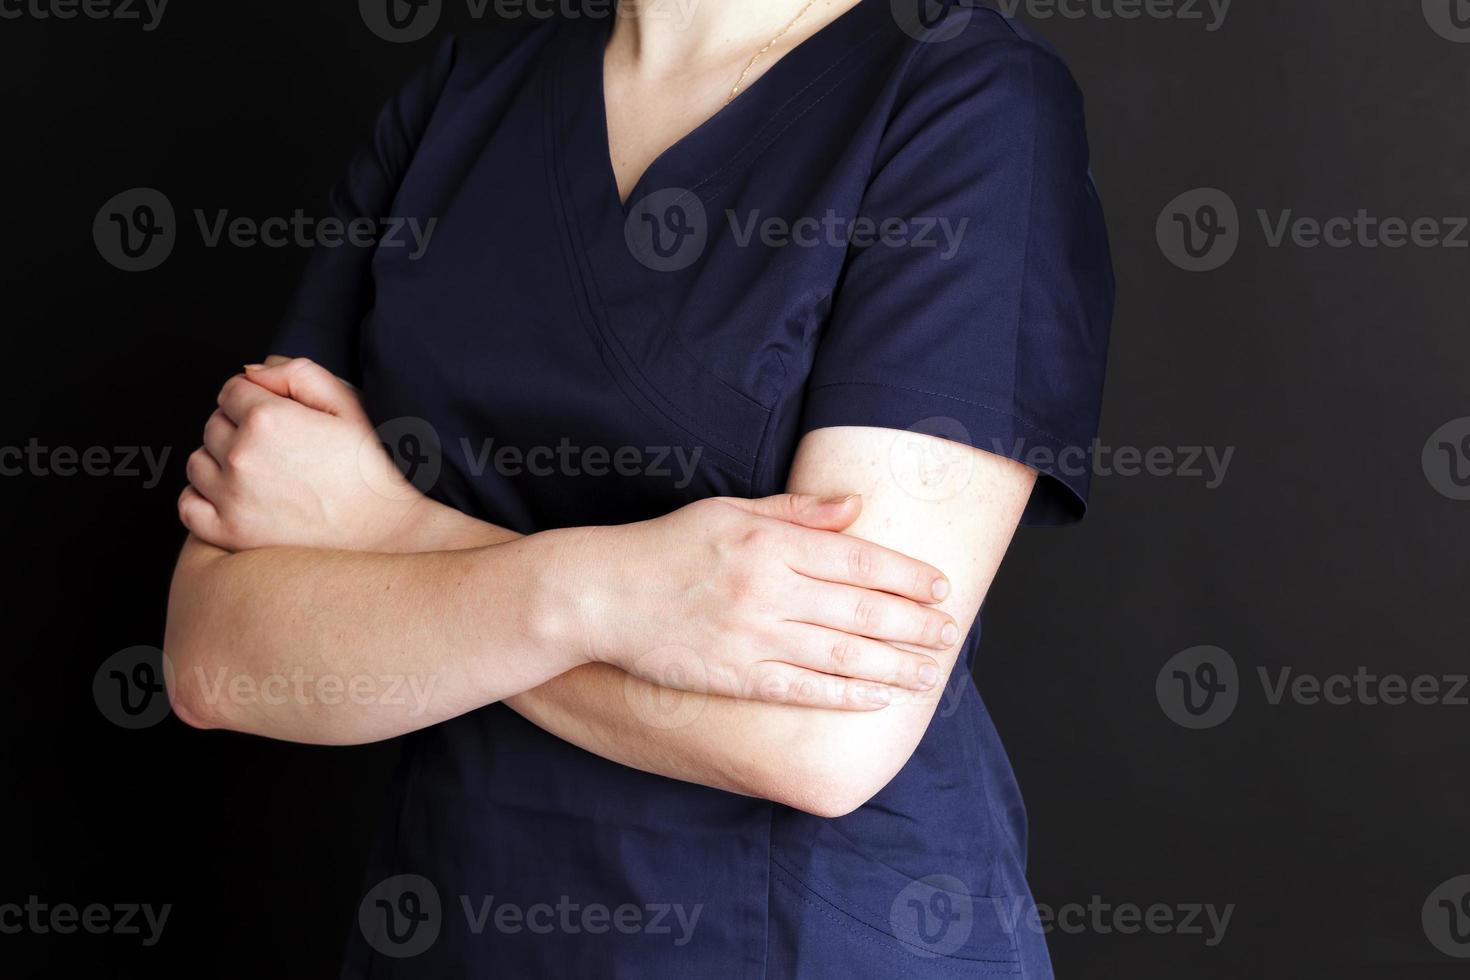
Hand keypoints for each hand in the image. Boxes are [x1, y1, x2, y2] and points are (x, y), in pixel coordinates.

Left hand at [179, 358, 422, 551]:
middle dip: (238, 428)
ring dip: (220, 462)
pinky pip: (189, 506)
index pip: (231, 390)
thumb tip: (250, 372)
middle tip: (280, 448)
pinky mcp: (229, 534)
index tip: (279, 416)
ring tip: (262, 474)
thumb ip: (298, 374)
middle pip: (213, 424)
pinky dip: (203, 499)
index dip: (256, 398)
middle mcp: (241, 457)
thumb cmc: (373, 469)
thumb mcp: (349, 405)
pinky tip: (236, 498)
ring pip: (198, 462)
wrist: (389, 531)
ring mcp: (231, 498)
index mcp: (268, 419)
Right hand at [573, 494, 959, 709]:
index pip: (858, 559)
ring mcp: (753, 637)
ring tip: (929, 674)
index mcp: (770, 544)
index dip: (906, 575)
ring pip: (841, 654)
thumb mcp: (729, 511)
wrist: (600, 594)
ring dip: (894, 665)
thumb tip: (855, 505)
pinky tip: (877, 698)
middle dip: (914, 624)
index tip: (941, 587)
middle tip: (950, 633)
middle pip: (861, 609)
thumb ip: (796, 511)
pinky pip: (802, 689)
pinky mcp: (735, 675)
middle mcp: (768, 590)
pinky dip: (844, 694)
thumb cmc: (665, 546)